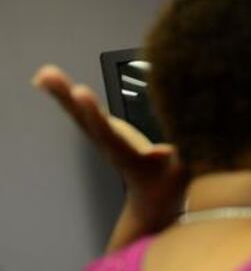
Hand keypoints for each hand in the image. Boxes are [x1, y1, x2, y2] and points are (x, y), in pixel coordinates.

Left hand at [33, 65, 186, 248]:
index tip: (81, 94)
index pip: (109, 135)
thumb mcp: (185, 174)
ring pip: (79, 114)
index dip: (95, 115)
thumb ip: (186, 156)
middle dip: (68, 98)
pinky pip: (80, 111)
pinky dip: (63, 93)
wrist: (154, 198)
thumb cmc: (171, 184)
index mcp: (129, 157)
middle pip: (85, 121)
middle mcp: (110, 147)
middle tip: (48, 76)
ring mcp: (103, 138)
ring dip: (60, 92)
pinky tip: (46, 77)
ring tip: (44, 73)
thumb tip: (186, 137)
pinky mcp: (103, 130)